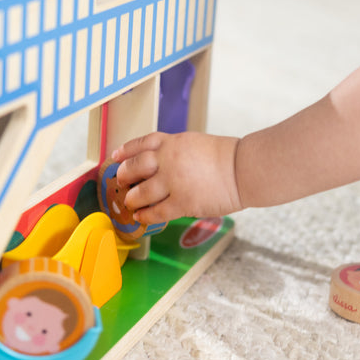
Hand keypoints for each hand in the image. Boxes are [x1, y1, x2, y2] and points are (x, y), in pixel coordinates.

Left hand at [111, 132, 241, 224]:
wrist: (243, 169)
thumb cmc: (226, 157)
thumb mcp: (194, 143)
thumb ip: (174, 150)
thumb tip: (159, 163)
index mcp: (172, 142)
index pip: (141, 144)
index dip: (125, 151)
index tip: (116, 157)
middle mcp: (168, 159)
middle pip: (134, 167)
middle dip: (125, 175)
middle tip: (123, 182)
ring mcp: (173, 181)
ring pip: (140, 192)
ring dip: (132, 198)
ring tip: (131, 202)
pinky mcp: (182, 202)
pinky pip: (156, 211)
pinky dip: (145, 215)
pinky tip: (141, 216)